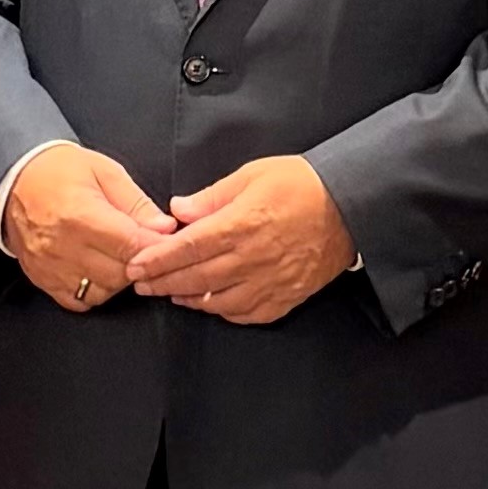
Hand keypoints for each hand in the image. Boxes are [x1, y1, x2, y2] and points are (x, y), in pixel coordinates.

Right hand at [0, 140, 176, 311]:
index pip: (131, 244)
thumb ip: (137, 203)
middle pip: (120, 273)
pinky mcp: (42, 280)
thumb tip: (165, 228)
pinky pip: (80, 302)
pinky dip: (95, 290)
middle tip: (144, 245)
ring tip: (119, 255)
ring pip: (103, 291)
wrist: (14, 180)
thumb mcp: (105, 172)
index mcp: (80, 215)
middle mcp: (63, 247)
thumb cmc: (60, 171)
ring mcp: (50, 268)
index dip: (158, 246)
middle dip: (141, 262)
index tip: (169, 241)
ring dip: (119, 278)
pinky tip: (98, 269)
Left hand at [127, 156, 355, 324]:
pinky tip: (211, 304)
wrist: (352, 205)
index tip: (135, 266)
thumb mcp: (253, 175)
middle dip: (163, 283)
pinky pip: (247, 314)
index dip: (157, 260)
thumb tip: (178, 209)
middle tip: (141, 285)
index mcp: (241, 225)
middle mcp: (252, 258)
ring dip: (189, 299)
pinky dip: (224, 312)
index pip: (187, 248)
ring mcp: (270, 282)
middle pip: (196, 279)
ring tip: (171, 293)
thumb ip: (212, 196)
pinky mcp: (286, 296)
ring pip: (218, 302)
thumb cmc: (302, 184)